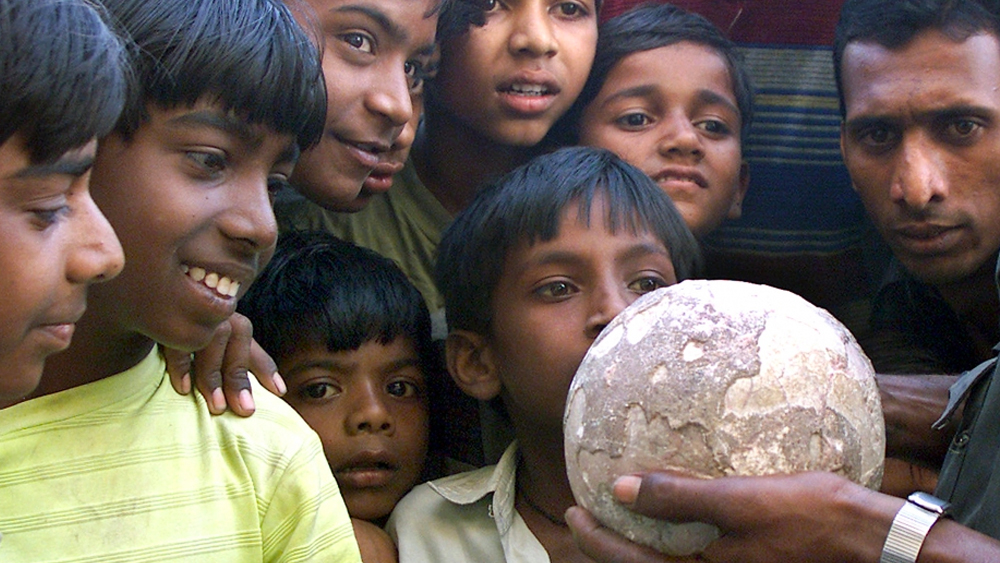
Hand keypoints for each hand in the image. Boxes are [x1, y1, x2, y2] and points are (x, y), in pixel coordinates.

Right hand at [163, 312, 285, 415]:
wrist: (137, 284)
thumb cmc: (171, 319)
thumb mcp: (204, 336)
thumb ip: (227, 354)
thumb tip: (263, 390)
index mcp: (223, 314)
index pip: (248, 340)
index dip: (264, 366)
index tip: (279, 392)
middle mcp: (211, 307)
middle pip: (235, 338)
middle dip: (238, 376)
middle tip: (244, 410)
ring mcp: (189, 305)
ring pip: (211, 339)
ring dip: (213, 375)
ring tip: (216, 407)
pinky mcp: (162, 311)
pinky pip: (175, 340)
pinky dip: (181, 365)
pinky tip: (184, 389)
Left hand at [570, 471, 901, 562]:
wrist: (872, 544)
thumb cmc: (811, 518)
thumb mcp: (741, 500)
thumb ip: (680, 496)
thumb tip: (622, 486)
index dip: (596, 540)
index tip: (574, 512)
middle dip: (606, 551)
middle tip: (582, 520)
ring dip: (634, 553)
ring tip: (616, 523)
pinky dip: (667, 549)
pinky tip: (668, 524)